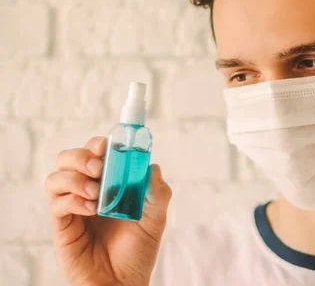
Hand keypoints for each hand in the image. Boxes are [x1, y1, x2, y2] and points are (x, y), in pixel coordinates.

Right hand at [45, 136, 172, 285]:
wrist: (124, 283)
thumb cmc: (138, 250)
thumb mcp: (156, 218)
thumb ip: (158, 192)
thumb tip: (152, 167)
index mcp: (108, 183)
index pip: (94, 153)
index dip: (97, 144)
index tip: (107, 145)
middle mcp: (87, 191)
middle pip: (67, 159)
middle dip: (80, 156)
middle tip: (98, 167)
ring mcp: (72, 209)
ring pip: (55, 178)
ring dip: (74, 178)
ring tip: (96, 193)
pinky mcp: (62, 227)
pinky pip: (57, 204)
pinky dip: (73, 201)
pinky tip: (92, 209)